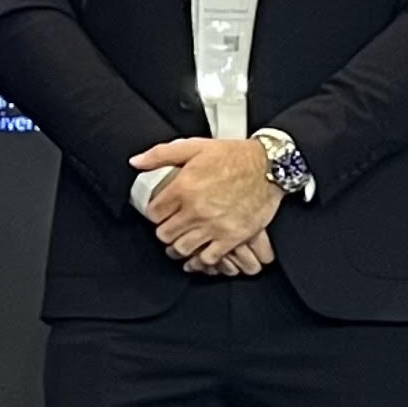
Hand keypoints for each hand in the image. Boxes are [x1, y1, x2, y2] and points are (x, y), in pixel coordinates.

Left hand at [129, 137, 280, 271]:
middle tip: (169, 229)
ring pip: (182, 249)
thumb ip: (161, 154)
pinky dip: (199, 260)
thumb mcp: (194, 146)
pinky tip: (197, 257)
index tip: (159, 214)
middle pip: (165, 234)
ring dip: (178, 248)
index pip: (153, 213)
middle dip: (164, 232)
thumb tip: (136, 162)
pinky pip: (208, 258)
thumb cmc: (235, 156)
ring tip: (179, 244)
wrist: (271, 166)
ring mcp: (214, 226)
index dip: (154, 214)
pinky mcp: (232, 237)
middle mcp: (196, 209)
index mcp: (184, 187)